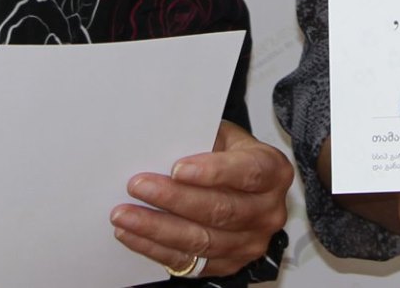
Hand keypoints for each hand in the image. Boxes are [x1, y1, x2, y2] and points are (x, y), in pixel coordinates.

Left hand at [112, 120, 292, 276]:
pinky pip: (188, 261)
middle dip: (174, 199)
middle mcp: (268, 211)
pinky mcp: (228, 264)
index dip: (212, 172)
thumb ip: (202, 138)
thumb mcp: (225, 136)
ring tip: (125, 214)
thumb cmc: (231, 155)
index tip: (177, 168)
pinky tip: (132, 234)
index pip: (248, 172)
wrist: (242, 185)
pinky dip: (155, 248)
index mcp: (274, 172)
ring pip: (201, 240)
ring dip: (157, 228)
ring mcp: (250, 242)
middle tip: (138, 186)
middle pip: (221, 210)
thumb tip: (162, 141)